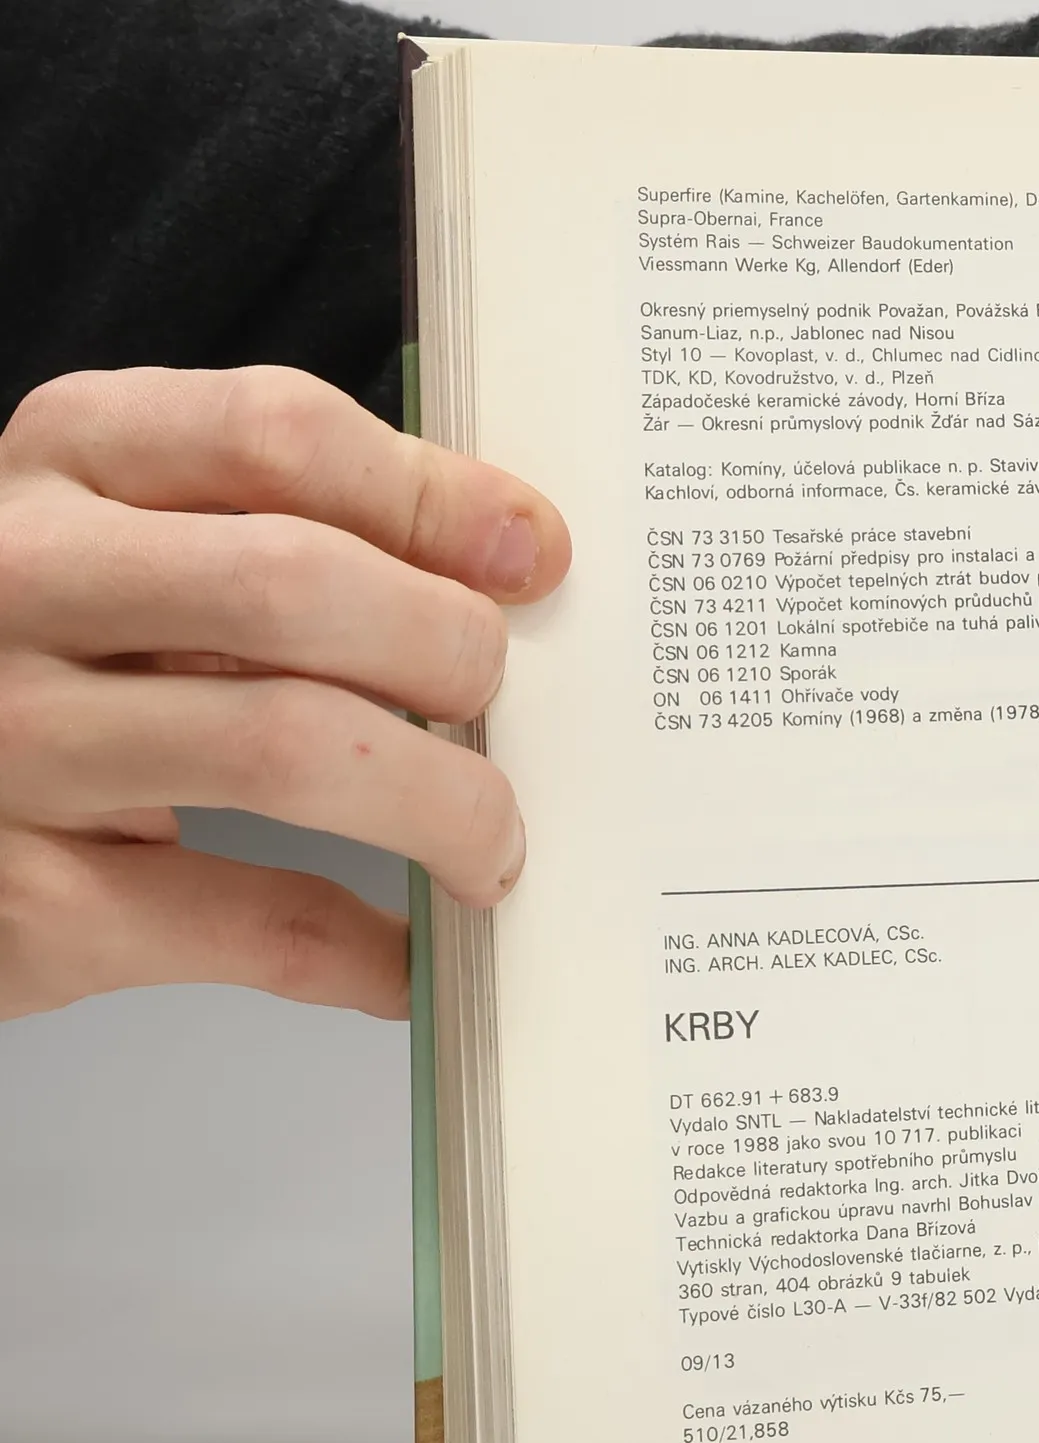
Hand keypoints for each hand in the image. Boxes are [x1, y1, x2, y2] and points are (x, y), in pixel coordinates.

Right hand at [0, 365, 569, 1021]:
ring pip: (288, 748)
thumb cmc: (39, 664)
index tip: (533, 558)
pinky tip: (412, 959)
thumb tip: (503, 557)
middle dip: (448, 653)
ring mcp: (17, 743)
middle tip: (495, 712)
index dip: (435, 499)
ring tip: (488, 845)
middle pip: (298, 584)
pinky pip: (256, 924)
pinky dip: (368, 951)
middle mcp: (25, 583)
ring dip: (443, 808)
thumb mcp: (126, 551)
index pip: (278, 434)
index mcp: (69, 464)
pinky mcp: (33, 901)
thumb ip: (280, 532)